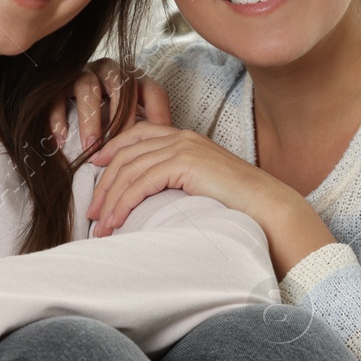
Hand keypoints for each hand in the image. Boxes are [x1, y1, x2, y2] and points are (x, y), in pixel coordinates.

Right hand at [47, 58, 170, 151]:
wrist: (63, 93)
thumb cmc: (105, 113)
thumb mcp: (129, 117)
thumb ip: (144, 126)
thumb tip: (163, 145)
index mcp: (132, 77)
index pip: (152, 89)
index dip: (158, 114)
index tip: (158, 139)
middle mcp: (109, 70)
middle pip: (120, 86)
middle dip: (120, 118)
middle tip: (120, 147)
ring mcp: (82, 73)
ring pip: (87, 88)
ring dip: (90, 119)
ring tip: (90, 147)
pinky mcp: (57, 83)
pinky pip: (56, 98)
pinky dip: (59, 119)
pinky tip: (62, 141)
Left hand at [88, 123, 336, 275]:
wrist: (268, 207)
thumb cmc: (238, 203)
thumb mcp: (201, 184)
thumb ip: (176, 180)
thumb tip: (149, 198)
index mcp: (185, 137)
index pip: (137, 135)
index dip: (112, 149)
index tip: (95, 169)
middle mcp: (181, 137)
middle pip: (126, 154)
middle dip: (104, 183)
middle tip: (92, 211)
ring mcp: (183, 147)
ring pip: (130, 169)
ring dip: (110, 199)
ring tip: (100, 225)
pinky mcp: (184, 163)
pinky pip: (142, 181)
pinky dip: (124, 203)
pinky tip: (116, 221)